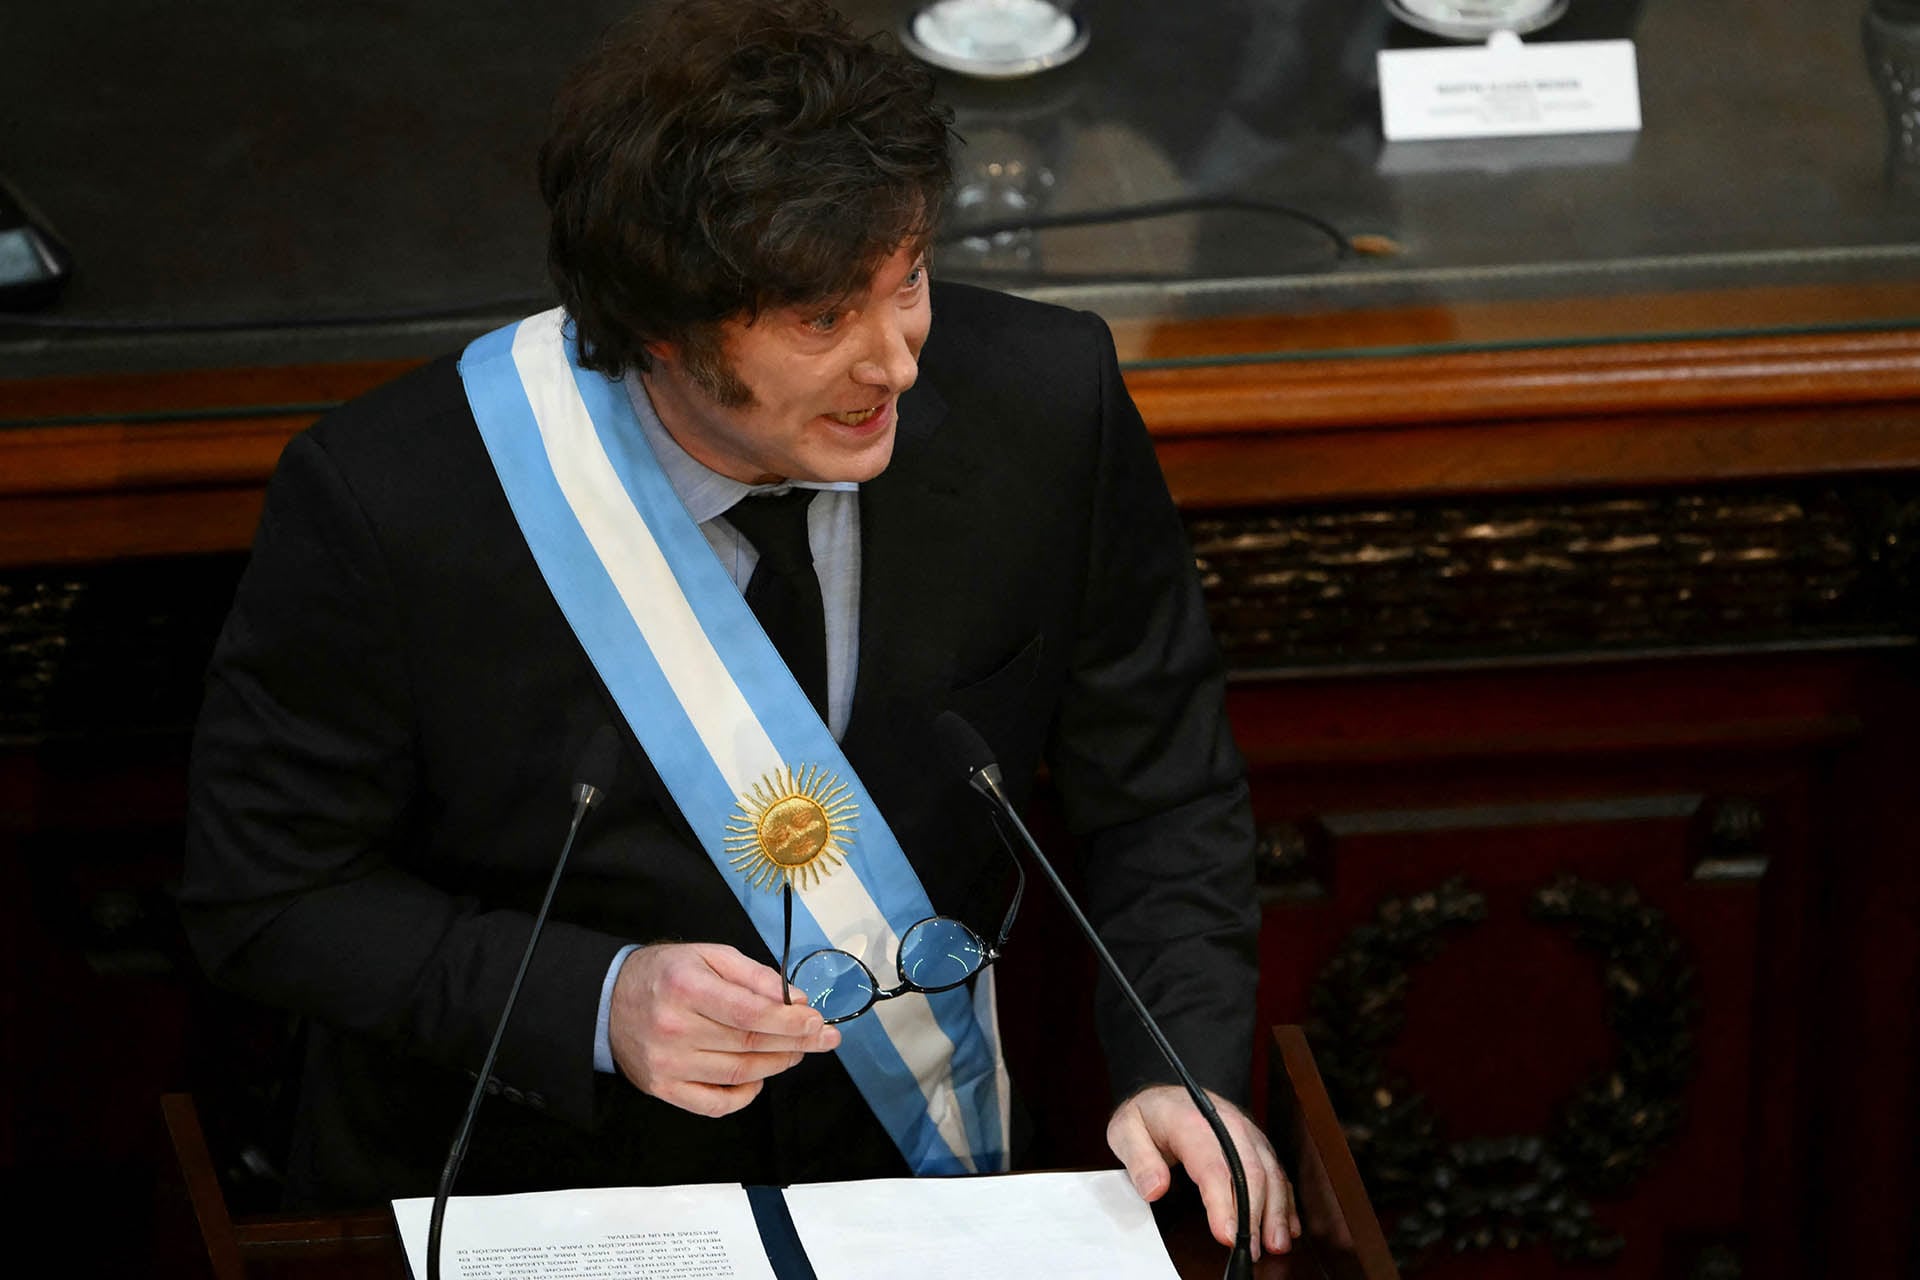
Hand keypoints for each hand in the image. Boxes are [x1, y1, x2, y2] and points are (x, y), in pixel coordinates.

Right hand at [608, 942, 839, 1117]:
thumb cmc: (665, 974)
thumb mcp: (708, 955)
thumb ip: (753, 975)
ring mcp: (667, 1063)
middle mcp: (674, 1028)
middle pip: (749, 1044)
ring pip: (738, 1073)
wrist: (608, 999)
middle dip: (795, 1042)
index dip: (789, 1022)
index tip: (817, 1021)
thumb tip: (795, 1000)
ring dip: (776, 1064)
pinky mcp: (662, 1088)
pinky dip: (744, 1095)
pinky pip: (714, 1104)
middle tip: (823, 1038)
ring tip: (796, 1052)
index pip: (749, 1013)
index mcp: (686, 987)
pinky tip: (759, 1078)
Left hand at [1107, 1084, 1299, 1259]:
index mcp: (1192, 1120)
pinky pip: (1277, 1169)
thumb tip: (1154, 1188)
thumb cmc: (1148, 1116)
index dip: (1223, 1203)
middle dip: (1255, 1213)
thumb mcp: (1126, 1131)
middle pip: (1249, 1170)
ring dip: (1276, 1209)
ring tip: (1275, 1243)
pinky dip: (1285, 1199)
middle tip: (1251, 1249)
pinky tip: (1287, 1224)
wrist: (1166, 1096)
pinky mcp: (1255, 1143)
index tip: (1227, 1235)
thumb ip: (1138, 1159)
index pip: (1213, 1166)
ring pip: (1270, 1170)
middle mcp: (1226, 1124)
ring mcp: (1245, 1132)